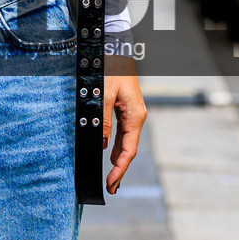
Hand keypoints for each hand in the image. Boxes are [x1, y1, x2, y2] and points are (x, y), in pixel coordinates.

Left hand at [103, 63, 146, 194]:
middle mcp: (136, 117)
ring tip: (112, 178)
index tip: (110, 184)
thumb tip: (102, 144)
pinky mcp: (127, 110)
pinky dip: (118, 148)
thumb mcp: (104, 94)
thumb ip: (103, 119)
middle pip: (129, 150)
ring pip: (127, 143)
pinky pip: (123, 134)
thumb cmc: (111, 69)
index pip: (128, 151)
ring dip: (119, 161)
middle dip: (120, 170)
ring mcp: (133, 114)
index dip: (119, 170)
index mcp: (134, 116)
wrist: (117, 51)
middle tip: (111, 188)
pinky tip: (112, 156)